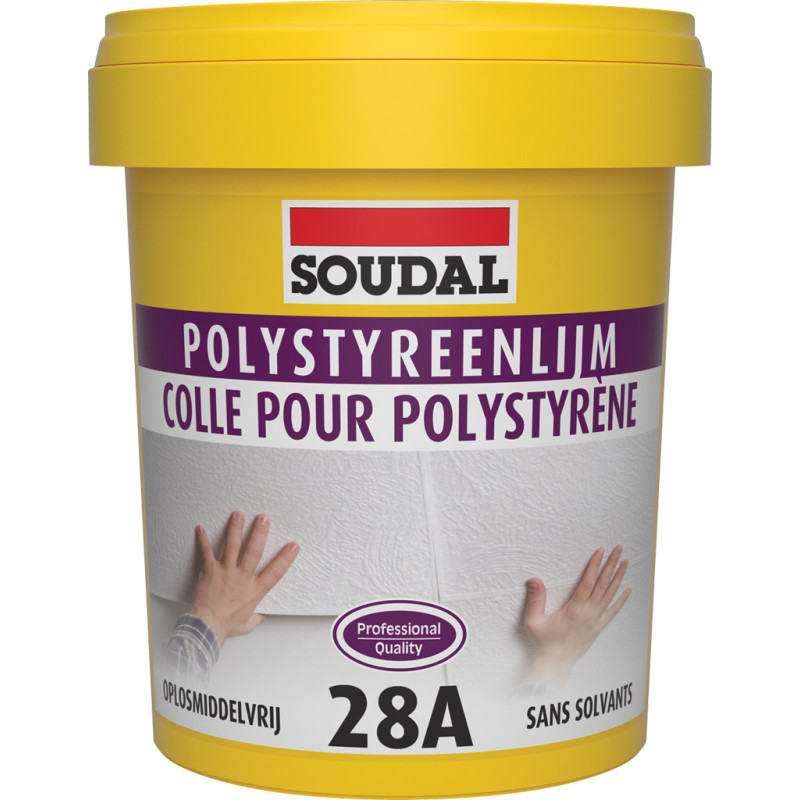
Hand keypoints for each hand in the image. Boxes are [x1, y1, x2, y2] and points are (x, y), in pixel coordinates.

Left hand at [191, 511, 299, 644]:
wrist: (206, 628)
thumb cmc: (227, 625)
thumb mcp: (249, 623)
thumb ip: (259, 615)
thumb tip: (267, 611)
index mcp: (254, 590)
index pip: (275, 572)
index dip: (286, 558)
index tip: (294, 545)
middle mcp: (241, 578)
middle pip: (253, 552)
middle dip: (259, 533)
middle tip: (263, 518)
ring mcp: (225, 573)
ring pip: (232, 547)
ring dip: (235, 529)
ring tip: (238, 514)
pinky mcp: (210, 571)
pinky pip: (206, 553)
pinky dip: (202, 540)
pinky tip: (201, 528)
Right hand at [523, 546, 630, 689]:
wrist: (555, 663)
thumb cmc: (544, 643)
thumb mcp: (534, 621)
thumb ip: (535, 600)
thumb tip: (534, 580)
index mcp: (575, 610)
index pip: (588, 582)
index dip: (595, 565)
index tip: (600, 551)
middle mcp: (589, 614)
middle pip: (603, 584)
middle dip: (611, 565)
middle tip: (619, 549)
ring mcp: (596, 621)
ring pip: (610, 595)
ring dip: (618, 577)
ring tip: (626, 562)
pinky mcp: (598, 627)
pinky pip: (613, 611)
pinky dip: (621, 599)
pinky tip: (627, 589)